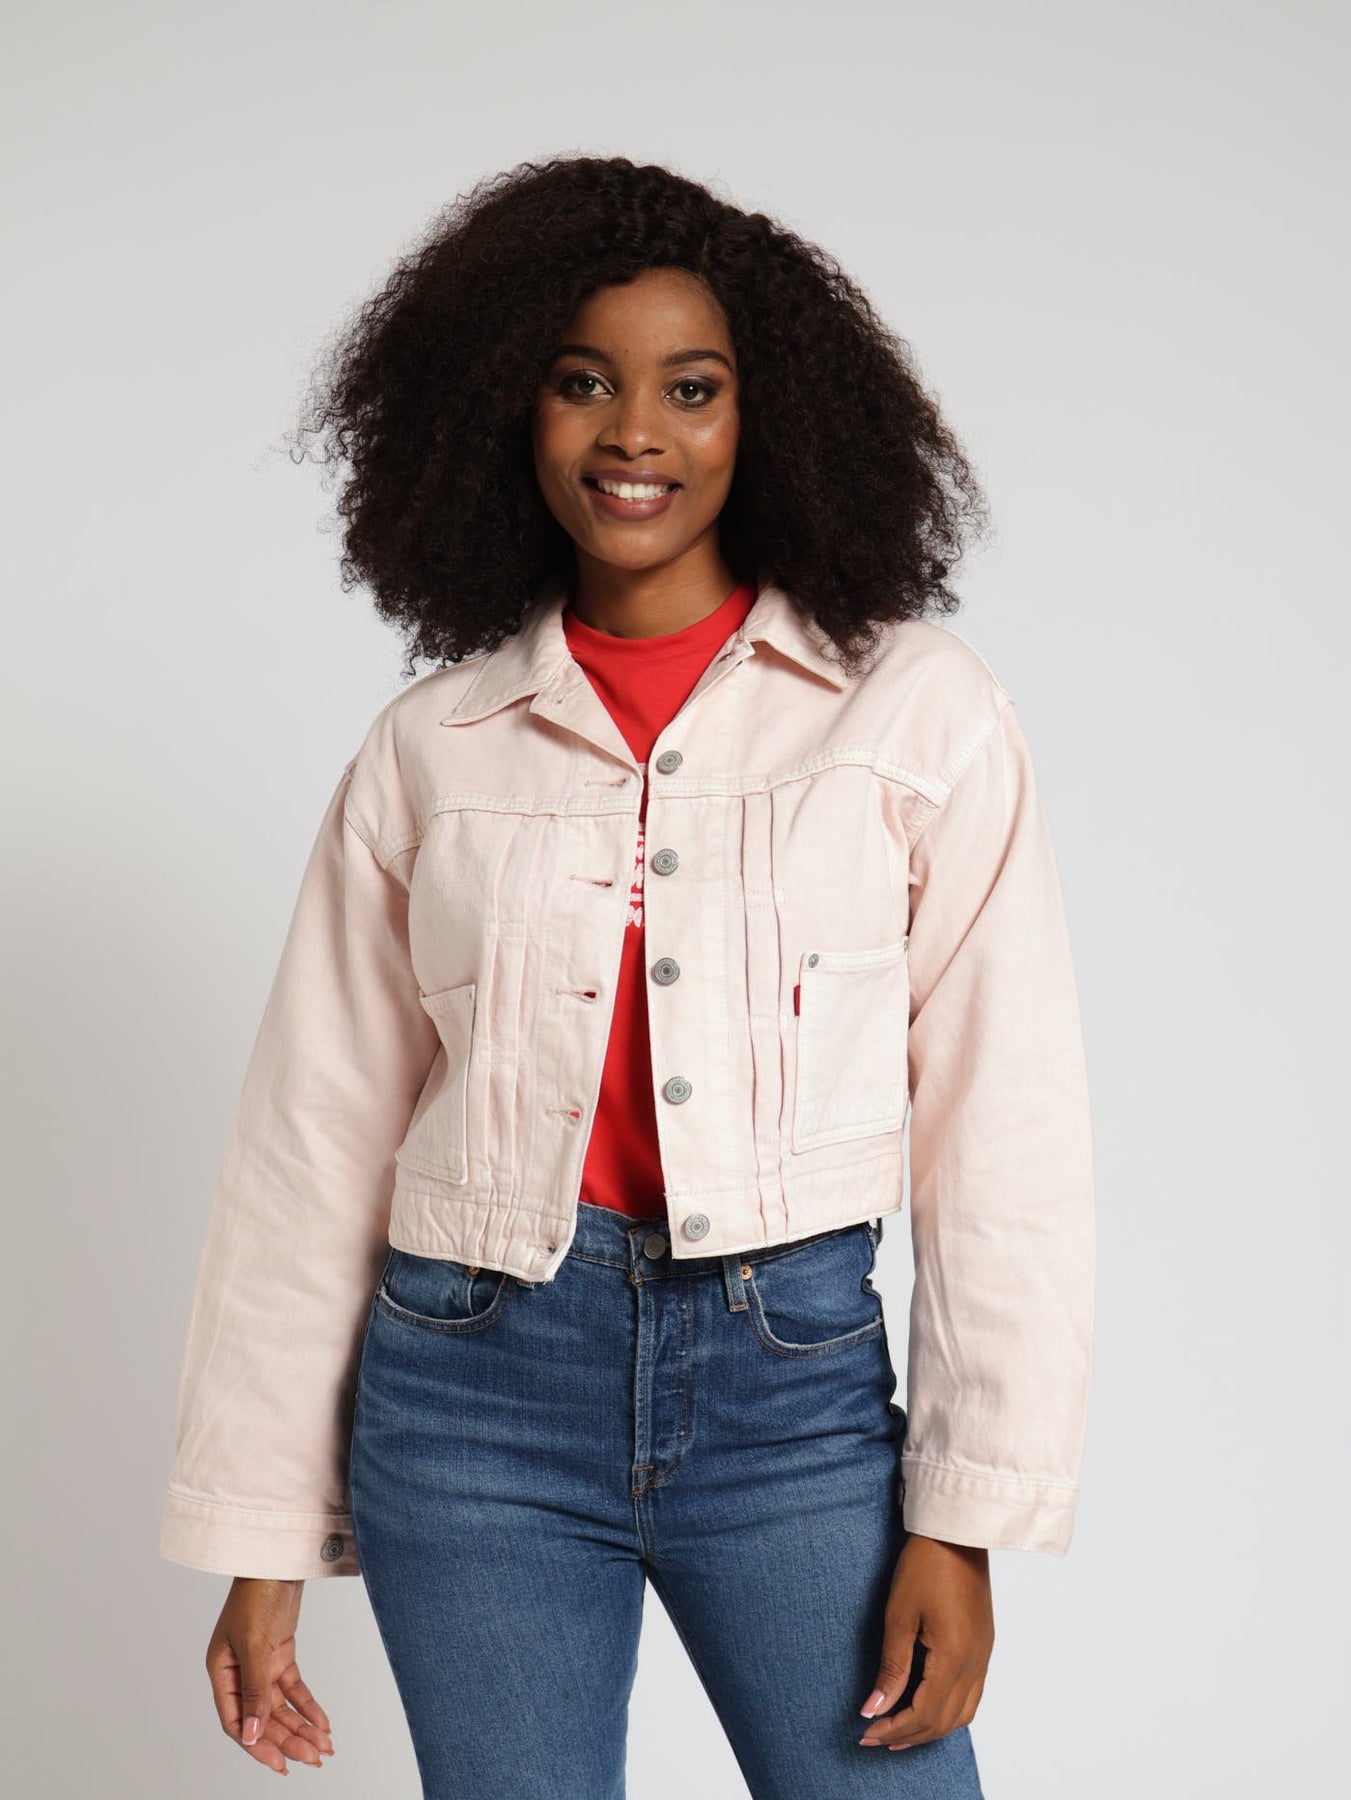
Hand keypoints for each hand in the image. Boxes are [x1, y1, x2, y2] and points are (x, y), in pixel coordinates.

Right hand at [205, 1577, 335, 1774]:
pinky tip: (323, 1724)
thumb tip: (253, 1734)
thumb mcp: (254, 1644)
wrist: (277, 1558)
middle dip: (288, 1740)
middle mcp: (238, 1672)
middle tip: (313, 1760)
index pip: (235, 1721)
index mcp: (221, 1672)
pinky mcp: (279, 1654)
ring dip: (301, 1727)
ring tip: (324, 1749)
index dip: (257, 1745)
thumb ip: (255, 1690)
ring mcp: (260, 1664)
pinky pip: (294, 1689)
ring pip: (280, 1707)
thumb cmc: (256, 1593)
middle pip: (263, 1718)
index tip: (281, 1765)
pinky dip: (308, 1706)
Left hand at [857, 1533, 993, 1750]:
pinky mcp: (984, 1646)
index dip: (894, 1729)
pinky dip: (948, 1712)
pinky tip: (927, 1707)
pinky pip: (972, 1696)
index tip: (866, 1733)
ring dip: (931, 1729)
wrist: (957, 1533)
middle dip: (909, 1735)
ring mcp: (984, 1656)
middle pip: (944, 1721)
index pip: (923, 1714)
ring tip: (899, 1732)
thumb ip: (891, 1668)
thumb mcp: (899, 1615)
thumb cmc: (924, 1566)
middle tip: (875, 1737)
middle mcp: (976, 1664)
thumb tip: (874, 1709)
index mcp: (954, 1657)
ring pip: (962, 1714)